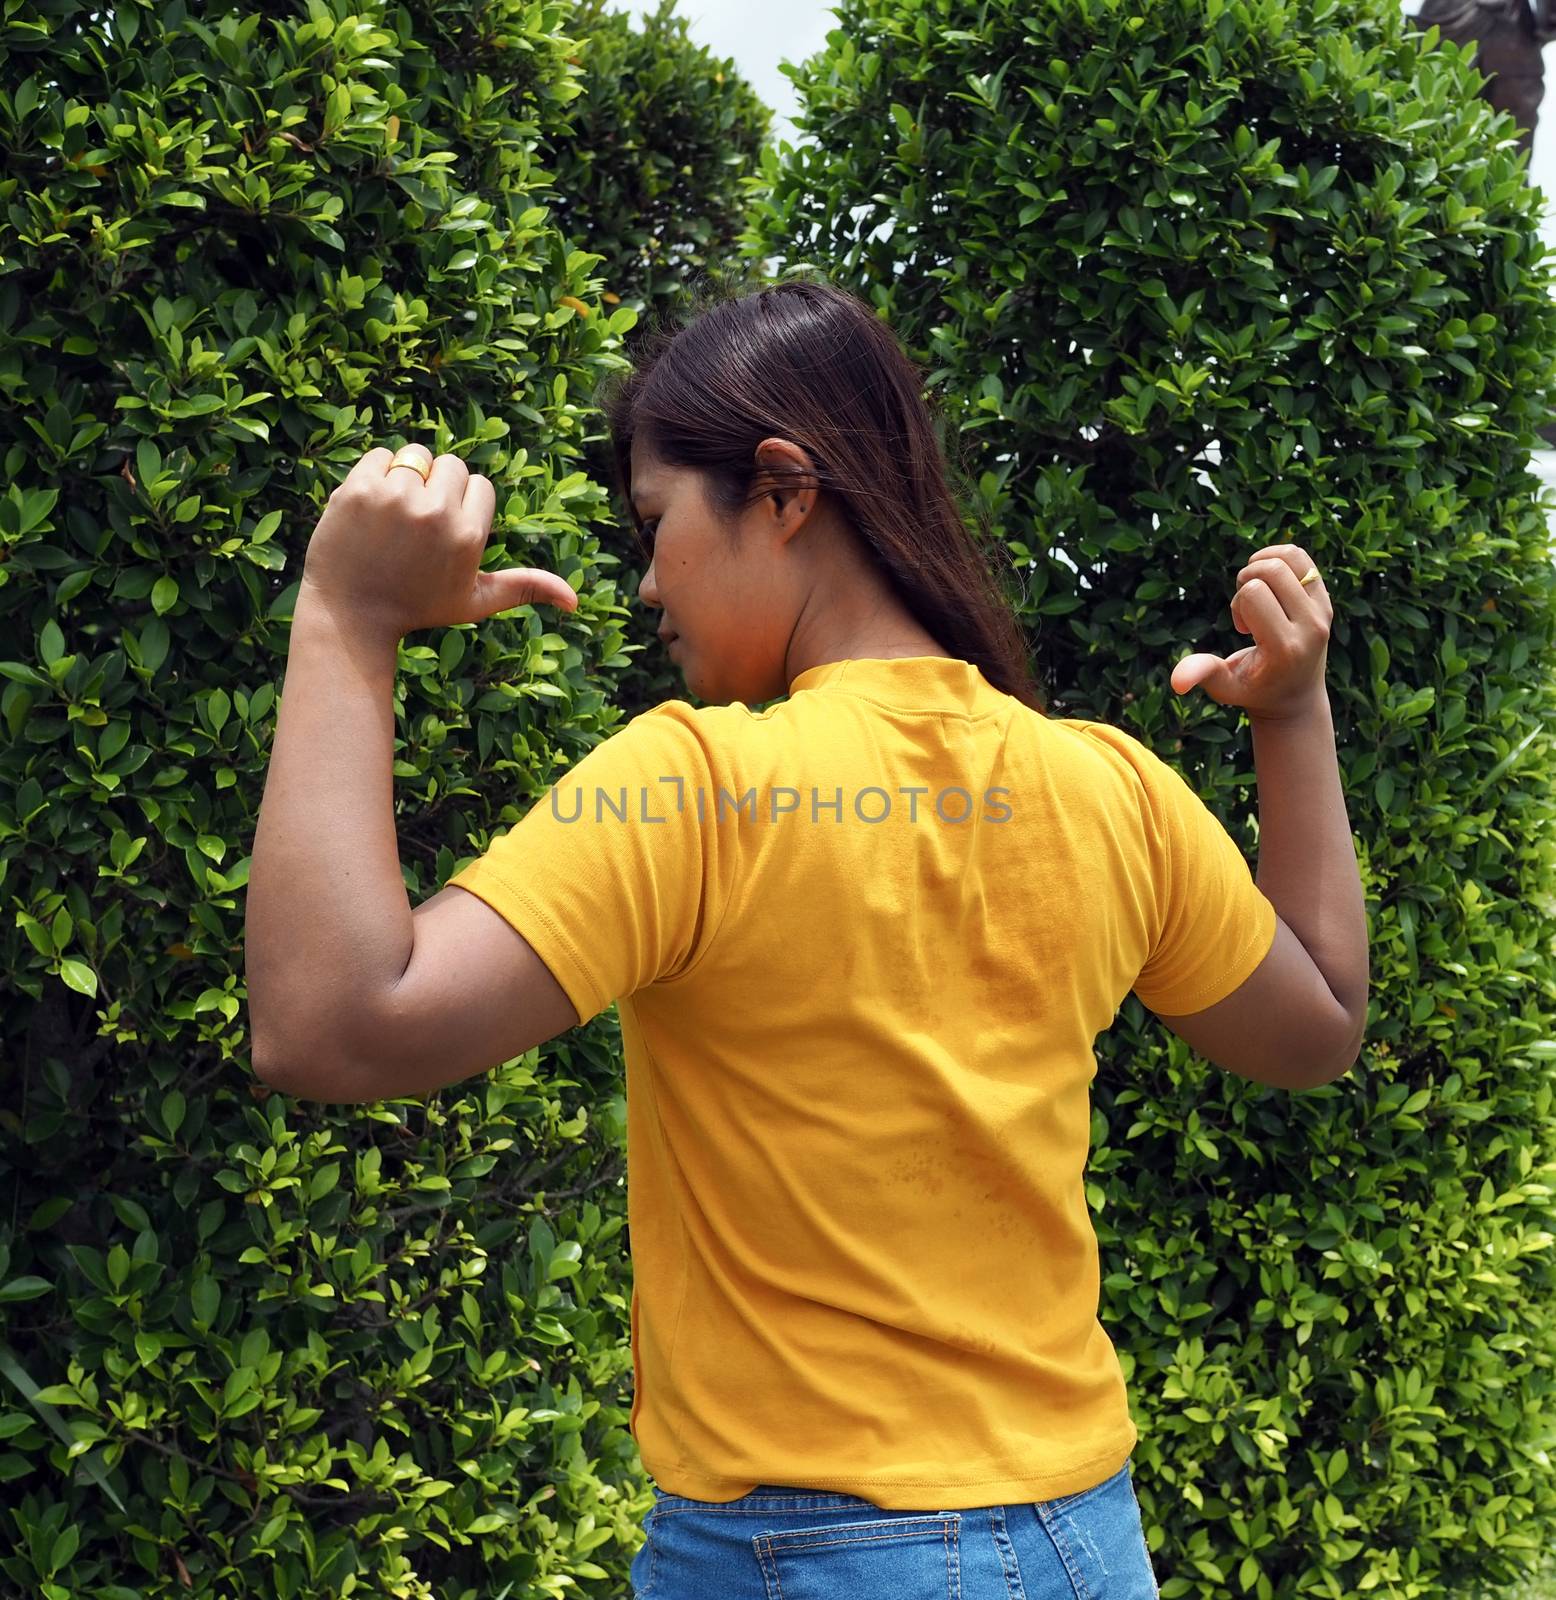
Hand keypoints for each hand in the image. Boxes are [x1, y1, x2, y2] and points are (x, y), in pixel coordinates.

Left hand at [298, 445, 578, 641]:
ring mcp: (396, 499)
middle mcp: (436, 514)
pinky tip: (370, 510)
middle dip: (438, 487)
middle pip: (452, 465)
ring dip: (407, 478)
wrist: (350, 615)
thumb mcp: (474, 602)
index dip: (462, 507)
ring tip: (392, 518)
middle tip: (416, 527)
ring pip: (416, 456)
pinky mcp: (359, 489)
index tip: (442, 536)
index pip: (480, 486)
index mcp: (468, 536)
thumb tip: (575, 600)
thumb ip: (524, 588)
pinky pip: (381, 455)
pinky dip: (376, 475)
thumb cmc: (417, 608)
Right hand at [1170, 543, 1332, 721]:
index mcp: (1285, 647)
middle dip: (1248, 582)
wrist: (1296, 696)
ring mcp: (1323, 611)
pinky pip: (1301, 558)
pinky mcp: (1326, 601)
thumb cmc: (1253, 689)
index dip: (1237, 604)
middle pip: (1272, 570)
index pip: (1255, 593)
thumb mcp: (1224, 686)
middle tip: (1248, 610)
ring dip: (1263, 567)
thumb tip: (1177, 681)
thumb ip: (1202, 675)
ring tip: (1259, 594)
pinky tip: (1267, 581)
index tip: (1243, 628)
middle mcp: (1311, 627)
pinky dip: (1277, 558)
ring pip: (1289, 558)